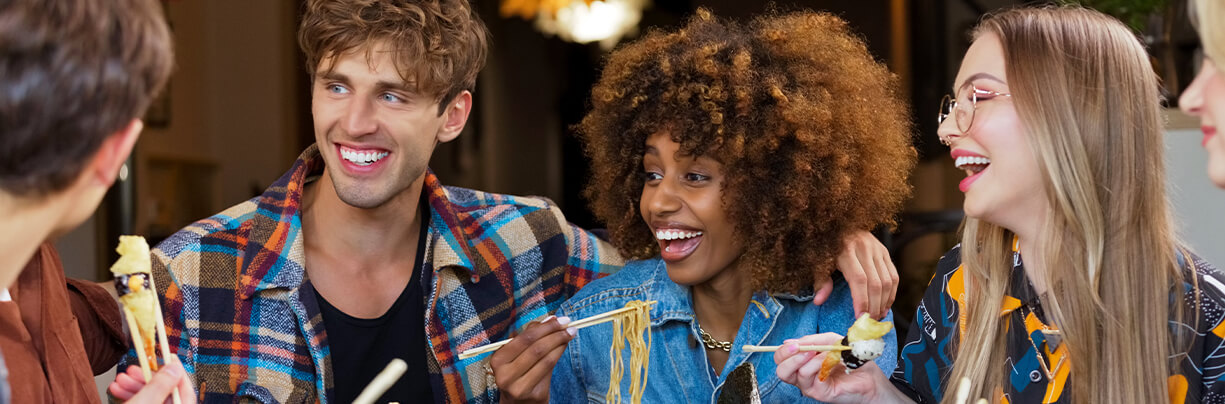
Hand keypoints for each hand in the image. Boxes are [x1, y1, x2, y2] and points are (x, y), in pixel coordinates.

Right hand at [108, 356, 196, 403]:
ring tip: (120, 380)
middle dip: (147, 378)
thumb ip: (160, 385)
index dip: (176, 370)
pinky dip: (132, 396)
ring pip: (152, 397)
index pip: (185, 388)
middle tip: (133, 369)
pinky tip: (117, 390)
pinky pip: (143, 403)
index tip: (168, 355)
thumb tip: (174, 367)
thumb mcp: (145, 402)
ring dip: (134, 386)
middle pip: (166, 391)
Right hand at [490, 315, 574, 402]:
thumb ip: (532, 337)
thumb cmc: (519, 374)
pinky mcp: (532, 393)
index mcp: (498, 360)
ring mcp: (518, 386)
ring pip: (544, 357)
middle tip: (568, 325)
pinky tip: (564, 347)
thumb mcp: (518, 355)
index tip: (559, 319)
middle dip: (554, 333)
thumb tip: (551, 319)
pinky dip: (558, 354)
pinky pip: (549, 368)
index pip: (524, 338)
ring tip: (570, 334)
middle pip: (535, 347)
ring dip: (560, 342)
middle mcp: (504, 374)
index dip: (544, 327)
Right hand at [774, 333, 890, 402]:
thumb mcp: (830, 341)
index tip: (795, 343)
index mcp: (803, 363)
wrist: (870, 376)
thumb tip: (789, 341)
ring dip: (802, 358)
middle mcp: (803, 376)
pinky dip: (815, 364)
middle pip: (780, 368)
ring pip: (789, 373)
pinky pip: (807, 377)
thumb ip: (811, 340)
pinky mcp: (818, 392)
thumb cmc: (851, 360)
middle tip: (798, 347)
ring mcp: (810, 386)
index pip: (782, 358)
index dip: (784, 349)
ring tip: (816, 352)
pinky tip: (826, 360)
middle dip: (786, 354)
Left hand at [815, 230, 897, 318]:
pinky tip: (885, 304)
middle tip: (869, 321)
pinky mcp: (884, 251)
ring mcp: (877, 249)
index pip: (859, 279)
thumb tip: (819, 301)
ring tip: (878, 316)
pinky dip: (891, 293)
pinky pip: (893, 275)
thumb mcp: (819, 261)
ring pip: (888, 281)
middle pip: (876, 283)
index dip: (861, 300)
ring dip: (884, 302)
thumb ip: (821, 281)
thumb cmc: (826, 245)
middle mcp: (864, 248)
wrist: (839, 222)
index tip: (860, 317)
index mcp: (846, 250)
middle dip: (874, 305)